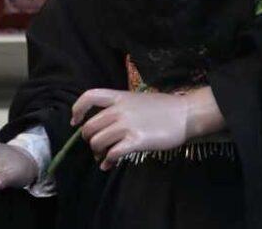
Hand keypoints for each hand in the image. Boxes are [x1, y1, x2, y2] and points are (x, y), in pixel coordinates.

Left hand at [71, 89, 190, 170]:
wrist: (185, 114)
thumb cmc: (163, 108)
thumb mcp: (138, 100)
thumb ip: (120, 109)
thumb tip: (106, 127)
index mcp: (119, 97)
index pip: (89, 96)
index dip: (78, 109)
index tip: (76, 121)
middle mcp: (119, 110)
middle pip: (89, 127)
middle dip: (89, 140)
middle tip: (98, 146)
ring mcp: (127, 125)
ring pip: (97, 141)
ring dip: (97, 152)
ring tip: (105, 156)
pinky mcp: (136, 140)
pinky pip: (112, 153)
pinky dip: (108, 161)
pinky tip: (110, 164)